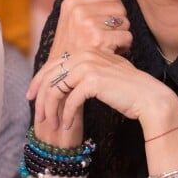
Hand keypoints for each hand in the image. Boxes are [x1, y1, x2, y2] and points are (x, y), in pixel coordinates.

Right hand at [28, 0, 130, 97]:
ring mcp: (87, 24)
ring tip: (105, 45)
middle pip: (120, 7)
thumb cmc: (73, 49)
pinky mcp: (99, 40)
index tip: (99, 24)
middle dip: (117, 23)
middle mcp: (77, 10)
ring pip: (125, 22)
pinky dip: (123, 47)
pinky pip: (127, 37)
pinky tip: (110, 53)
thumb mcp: (75, 21)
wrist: (64, 77)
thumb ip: (95, 1)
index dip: (111, 11)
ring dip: (120, 36)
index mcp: (71, 2)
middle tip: (104, 37)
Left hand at [34, 47, 168, 130]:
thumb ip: (81, 74)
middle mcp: (85, 54)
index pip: (53, 64)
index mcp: (85, 51)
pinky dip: (66, 116)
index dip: (37, 81)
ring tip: (52, 125)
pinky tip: (68, 126)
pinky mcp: (93, 81)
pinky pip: (70, 100)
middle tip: (38, 116)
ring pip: (56, 89)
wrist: (147, 97)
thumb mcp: (100, 76)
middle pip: (50, 76)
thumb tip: (58, 83)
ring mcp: (89, 66)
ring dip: (51, 110)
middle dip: (40, 98)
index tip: (30, 96)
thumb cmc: (125, 90)